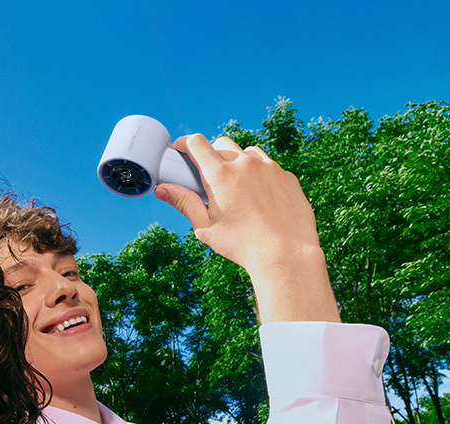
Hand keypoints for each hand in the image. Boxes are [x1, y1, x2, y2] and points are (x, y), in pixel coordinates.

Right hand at [156, 135, 337, 322]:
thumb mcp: (206, 226)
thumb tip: (162, 189)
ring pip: (247, 153)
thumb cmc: (242, 245)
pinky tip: (259, 196)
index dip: (185, 143)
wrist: (285, 254)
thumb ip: (184, 202)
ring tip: (236, 185)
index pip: (197, 143)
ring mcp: (270, 168)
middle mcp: (246, 164)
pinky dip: (260, 174)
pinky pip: (270, 166)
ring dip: (238, 161)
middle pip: (222, 144)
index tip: (181, 150)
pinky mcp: (287, 177)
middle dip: (211, 154)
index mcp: (220, 175)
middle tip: (209, 176)